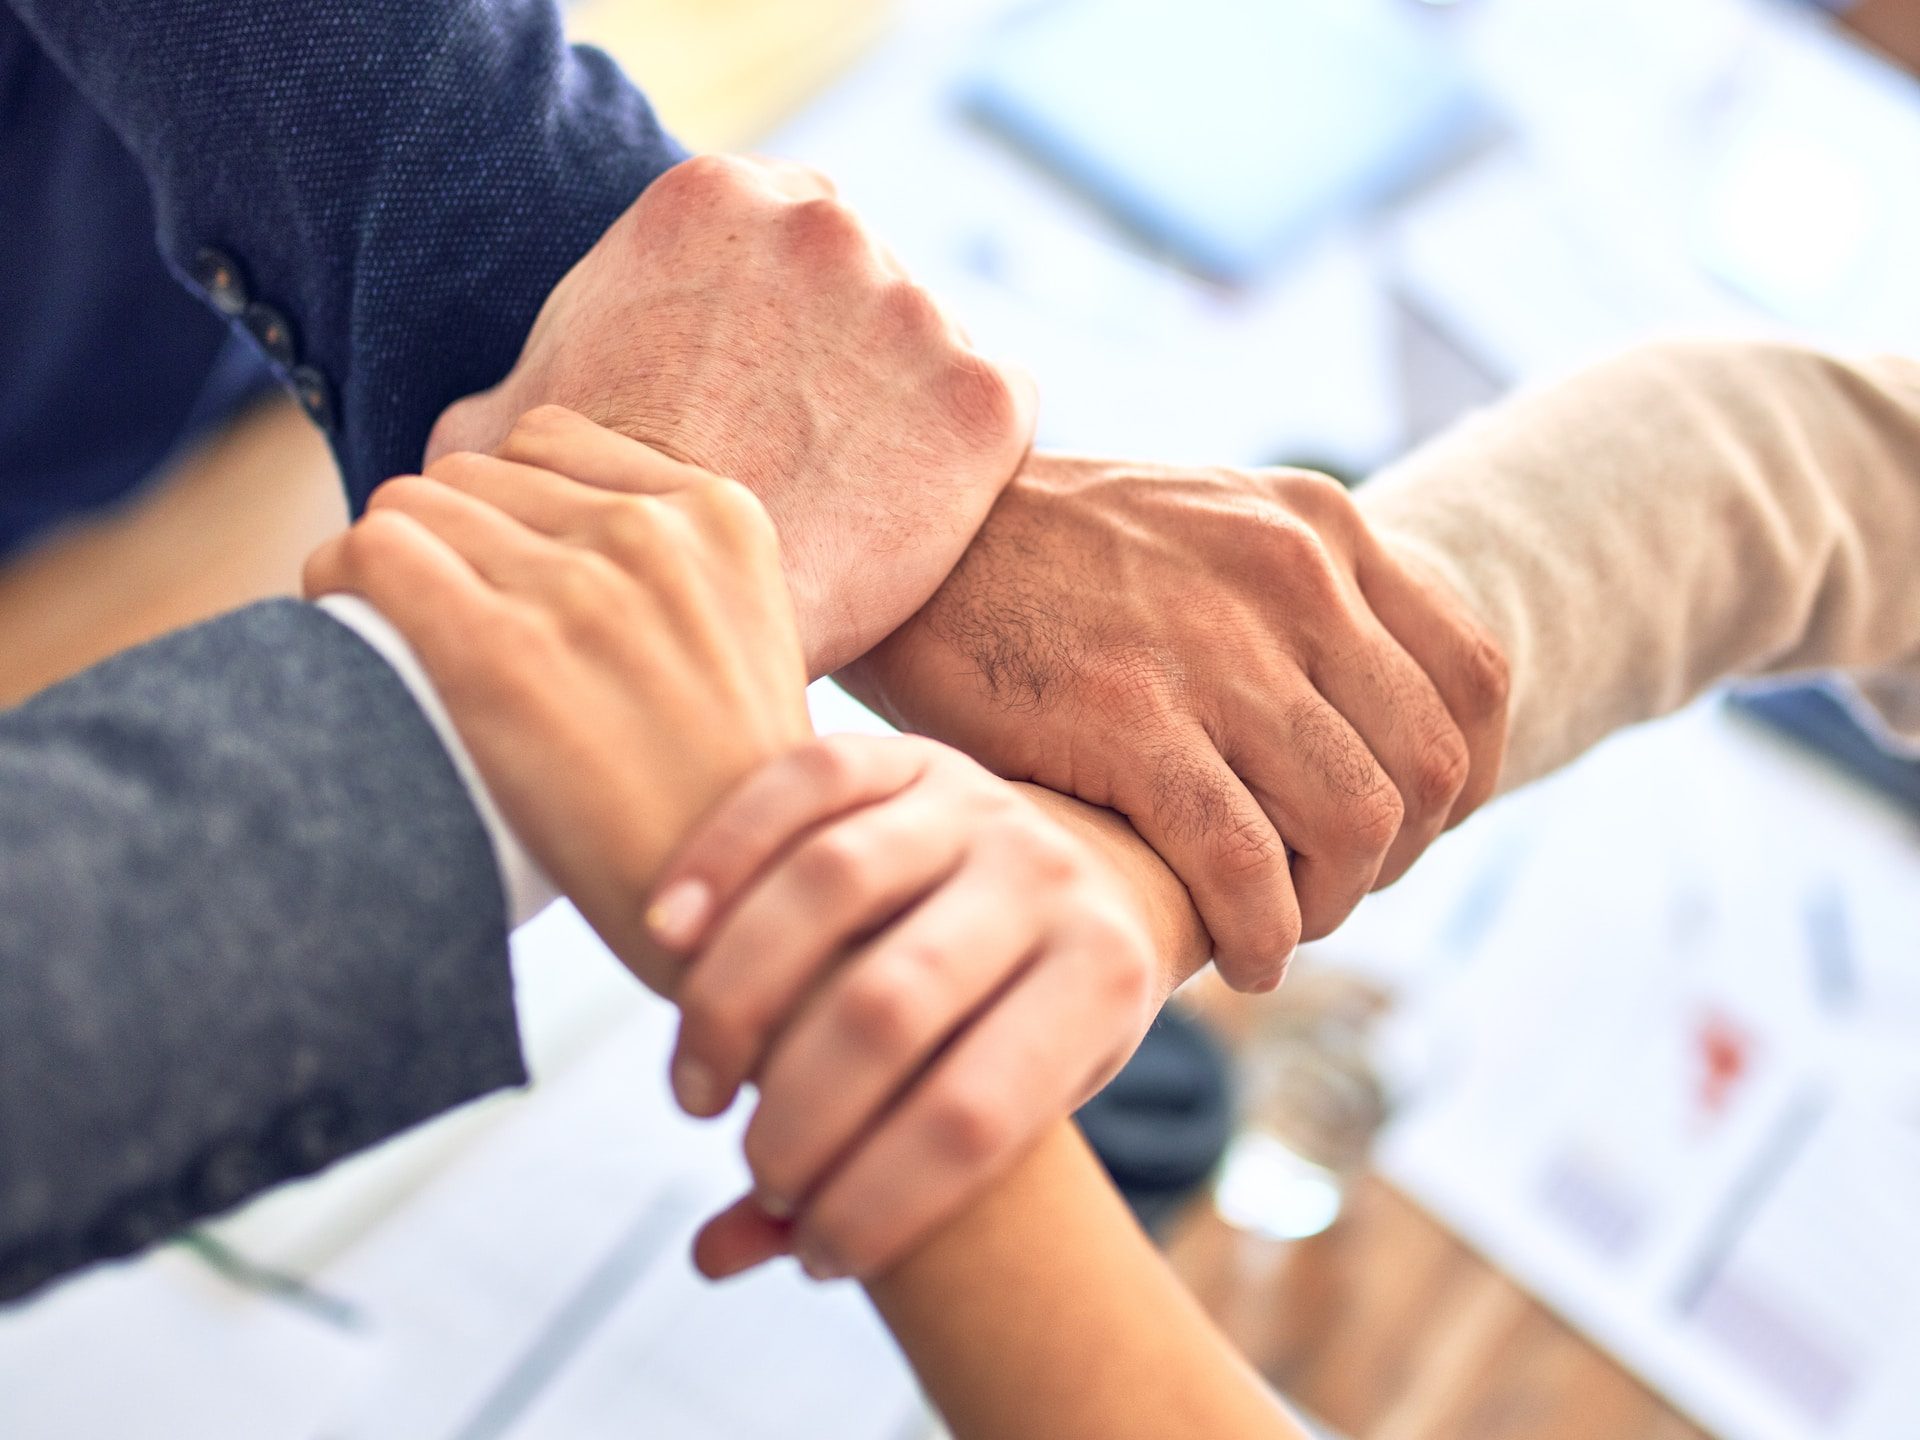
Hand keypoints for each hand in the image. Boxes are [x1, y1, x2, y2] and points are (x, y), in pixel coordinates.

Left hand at [303, 406, 810, 990]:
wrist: (740, 916)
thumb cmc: (728, 806)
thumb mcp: (746, 644)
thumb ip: (670, 575)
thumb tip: (542, 549)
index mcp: (723, 518)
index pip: (552, 442)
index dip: (508, 510)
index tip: (498, 578)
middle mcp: (654, 533)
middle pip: (474, 476)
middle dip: (446, 543)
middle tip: (441, 628)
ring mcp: (579, 587)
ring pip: (411, 506)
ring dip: (389, 566)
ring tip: (398, 641)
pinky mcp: (500, 651)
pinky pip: (369, 554)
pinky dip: (337, 584)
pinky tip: (350, 635)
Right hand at [427, 154, 1037, 677]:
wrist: (674, 623)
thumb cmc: (579, 528)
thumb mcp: (501, 434)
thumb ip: (521, 389)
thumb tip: (488, 424)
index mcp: (709, 199)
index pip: (772, 231)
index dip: (768, 315)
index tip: (756, 383)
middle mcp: (823, 224)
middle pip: (858, 276)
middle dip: (838, 349)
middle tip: (803, 444)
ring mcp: (915, 306)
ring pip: (927, 346)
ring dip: (902, 404)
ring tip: (847, 493)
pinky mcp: (986, 396)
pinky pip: (995, 415)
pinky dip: (964, 462)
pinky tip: (905, 515)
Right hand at [649, 733, 1159, 1281]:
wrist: (1092, 874)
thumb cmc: (1031, 1023)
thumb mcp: (1011, 1106)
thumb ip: (879, 1180)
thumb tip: (717, 1255)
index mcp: (1104, 978)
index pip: (976, 1114)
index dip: (881, 1203)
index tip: (820, 1253)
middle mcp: (1049, 877)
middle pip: (890, 1004)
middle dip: (799, 1115)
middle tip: (754, 1164)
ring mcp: (977, 801)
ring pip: (830, 885)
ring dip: (735, 1000)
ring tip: (697, 1090)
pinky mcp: (908, 752)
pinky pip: (802, 785)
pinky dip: (720, 857)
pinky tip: (663, 937)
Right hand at [839, 456, 1510, 990]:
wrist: (906, 529)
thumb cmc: (1047, 555)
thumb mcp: (1204, 527)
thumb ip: (1293, 601)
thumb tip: (1362, 722)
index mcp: (1320, 527)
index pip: (1474, 677)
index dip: (1463, 781)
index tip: (1406, 832)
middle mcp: (1291, 576)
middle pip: (1427, 765)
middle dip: (1395, 859)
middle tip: (1327, 889)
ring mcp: (1213, 647)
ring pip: (1355, 823)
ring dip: (1330, 906)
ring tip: (1278, 926)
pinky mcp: (1127, 717)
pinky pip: (1245, 865)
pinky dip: (1261, 934)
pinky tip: (1234, 956)